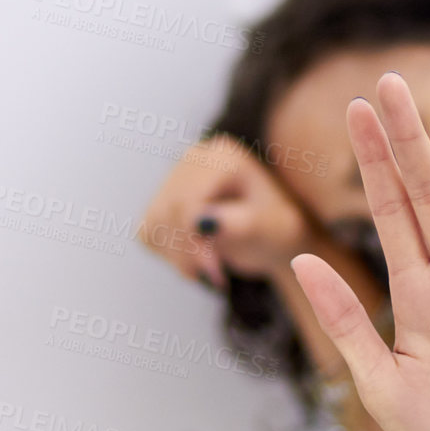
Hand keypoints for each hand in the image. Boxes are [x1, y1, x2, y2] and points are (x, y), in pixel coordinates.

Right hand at [139, 135, 311, 289]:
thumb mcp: (276, 229)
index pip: (189, 200)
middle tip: (216, 273)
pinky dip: (168, 252)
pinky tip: (197, 257)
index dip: (194, 240)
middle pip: (168, 211)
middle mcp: (195, 159)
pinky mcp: (164, 199)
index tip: (214, 271)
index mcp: (224, 157)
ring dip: (178, 255)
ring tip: (211, 266)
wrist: (277, 235)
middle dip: (189, 251)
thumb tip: (202, 222)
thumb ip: (244, 224)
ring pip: (153, 222)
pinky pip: (148, 231)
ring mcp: (176, 177)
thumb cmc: (281, 229)